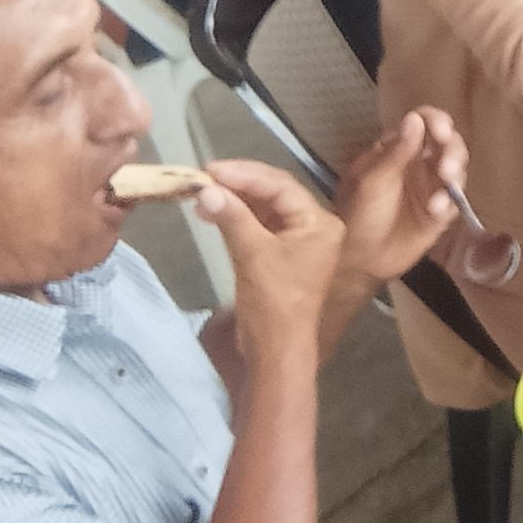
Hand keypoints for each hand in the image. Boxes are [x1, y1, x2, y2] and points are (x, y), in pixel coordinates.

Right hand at [192, 161, 344, 363]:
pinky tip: (213, 213)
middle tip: (204, 178)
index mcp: (320, 223)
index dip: (245, 174)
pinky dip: (237, 219)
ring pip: (265, 210)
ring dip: (235, 201)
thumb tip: (206, 189)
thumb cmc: (273, 303)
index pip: (281, 185)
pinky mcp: (281, 258)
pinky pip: (260, 228)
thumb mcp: (252, 254)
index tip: (211, 169)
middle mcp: (315, 228)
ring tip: (202, 194)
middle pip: (275, 194)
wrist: (275, 352)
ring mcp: (298, 243)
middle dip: (239, 185)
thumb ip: (232, 217)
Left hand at [331, 106, 464, 287]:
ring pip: (458, 169)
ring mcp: (431, 188)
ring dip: (454, 177)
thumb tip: (415, 118)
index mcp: (398, 148)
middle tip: (446, 170)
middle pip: (449, 143)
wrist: (359, 261)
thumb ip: (396, 152)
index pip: (424, 122)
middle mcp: (419, 163)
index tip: (442, 132)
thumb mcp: (371, 182)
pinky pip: (455, 201)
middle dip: (453, 152)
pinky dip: (449, 203)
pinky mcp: (441, 213)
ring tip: (439, 195)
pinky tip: (434, 212)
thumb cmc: (357, 215)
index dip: (437, 121)